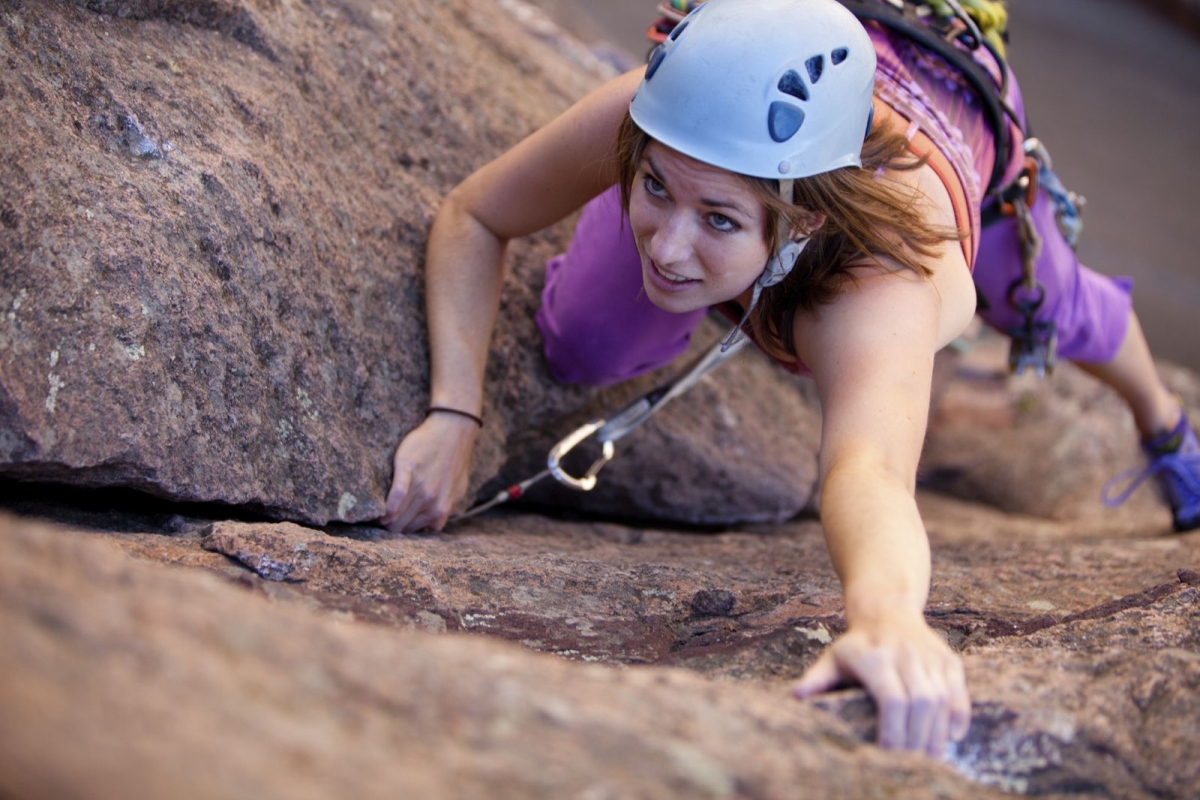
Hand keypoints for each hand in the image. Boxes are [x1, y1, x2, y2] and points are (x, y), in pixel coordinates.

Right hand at [380, 414, 477, 532]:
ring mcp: (421, 486)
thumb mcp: (458, 489)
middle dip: (392, 528)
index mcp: (442, 509)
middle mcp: (432, 501)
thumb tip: (436, 522)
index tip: (395, 527)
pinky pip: (396, 494)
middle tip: (383, 523)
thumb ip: (447, 507)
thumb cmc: (454, 460)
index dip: (402, 531)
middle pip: (403, 526)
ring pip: (397, 515)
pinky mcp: (408, 469)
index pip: (415, 531)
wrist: (453, 431)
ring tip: (379, 517)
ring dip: (387, 519)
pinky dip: (389, 506)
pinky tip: (383, 511)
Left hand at [792, 613, 969, 755]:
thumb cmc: (857, 644)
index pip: (892, 699)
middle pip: (921, 703)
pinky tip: (951, 737)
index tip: (887, 753)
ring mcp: (930, 656)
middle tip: (913, 763)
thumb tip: (796, 696)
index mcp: (875, 657)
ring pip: (942, 699)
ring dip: (938, 733)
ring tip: (930, 757)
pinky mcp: (949, 660)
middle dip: (918, 738)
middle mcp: (906, 655)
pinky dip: (959, 717)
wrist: (887, 610)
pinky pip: (959, 692)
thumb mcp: (832, 658)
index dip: (893, 729)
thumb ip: (817, 679)